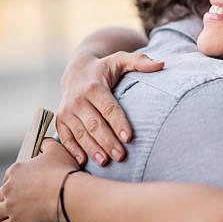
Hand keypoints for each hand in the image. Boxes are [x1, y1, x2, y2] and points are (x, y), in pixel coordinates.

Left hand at [0, 139, 78, 221]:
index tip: (21, 185)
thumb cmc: (64, 172)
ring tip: (5, 215)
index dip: (14, 181)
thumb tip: (44, 141)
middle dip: (5, 197)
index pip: (8, 177)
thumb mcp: (58, 150)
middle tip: (13, 200)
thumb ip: (48, 144)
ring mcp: (10, 207)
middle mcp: (9, 188)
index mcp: (17, 170)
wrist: (68, 194)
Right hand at [57, 51, 163, 165]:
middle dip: (107, 141)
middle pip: (94, 124)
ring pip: (81, 133)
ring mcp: (67, 111)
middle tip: (121, 156)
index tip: (129, 138)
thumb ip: (140, 61)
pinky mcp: (61, 120)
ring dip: (92, 148)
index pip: (108, 107)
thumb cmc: (105, 68)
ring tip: (105, 162)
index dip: (118, 123)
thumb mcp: (121, 59)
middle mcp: (77, 99)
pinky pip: (65, 137)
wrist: (76, 71)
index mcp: (94, 86)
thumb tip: (162, 64)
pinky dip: (73, 150)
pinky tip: (83, 161)